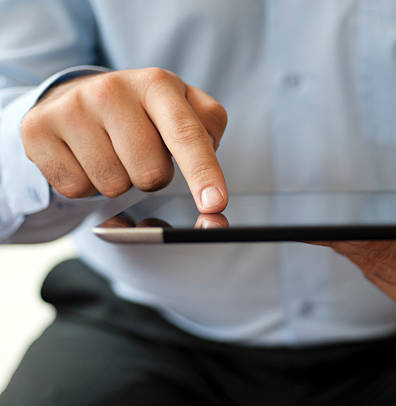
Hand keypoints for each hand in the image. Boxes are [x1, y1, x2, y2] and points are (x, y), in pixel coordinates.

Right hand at [21, 68, 227, 212]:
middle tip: (142, 154)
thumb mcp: (182, 107)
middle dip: (154, 177)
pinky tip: (86, 157)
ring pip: (114, 185)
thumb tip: (213, 181)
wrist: (77, 96)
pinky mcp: (39, 130)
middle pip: (151, 173)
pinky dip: (87, 185)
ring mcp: (72, 109)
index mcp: (157, 83)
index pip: (186, 134)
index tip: (216, 204)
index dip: (203, 172)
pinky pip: (77, 189)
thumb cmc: (142, 111)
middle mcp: (112, 90)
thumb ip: (207, 130)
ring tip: (112, 152)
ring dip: (120, 181)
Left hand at [313, 160, 395, 313]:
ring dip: (350, 243)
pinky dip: (360, 253)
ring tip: (326, 219)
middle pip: (380, 254)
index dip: (365, 231)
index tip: (332, 220)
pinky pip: (376, 274)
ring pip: (373, 265)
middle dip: (348, 233)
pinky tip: (348, 234)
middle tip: (313, 212)